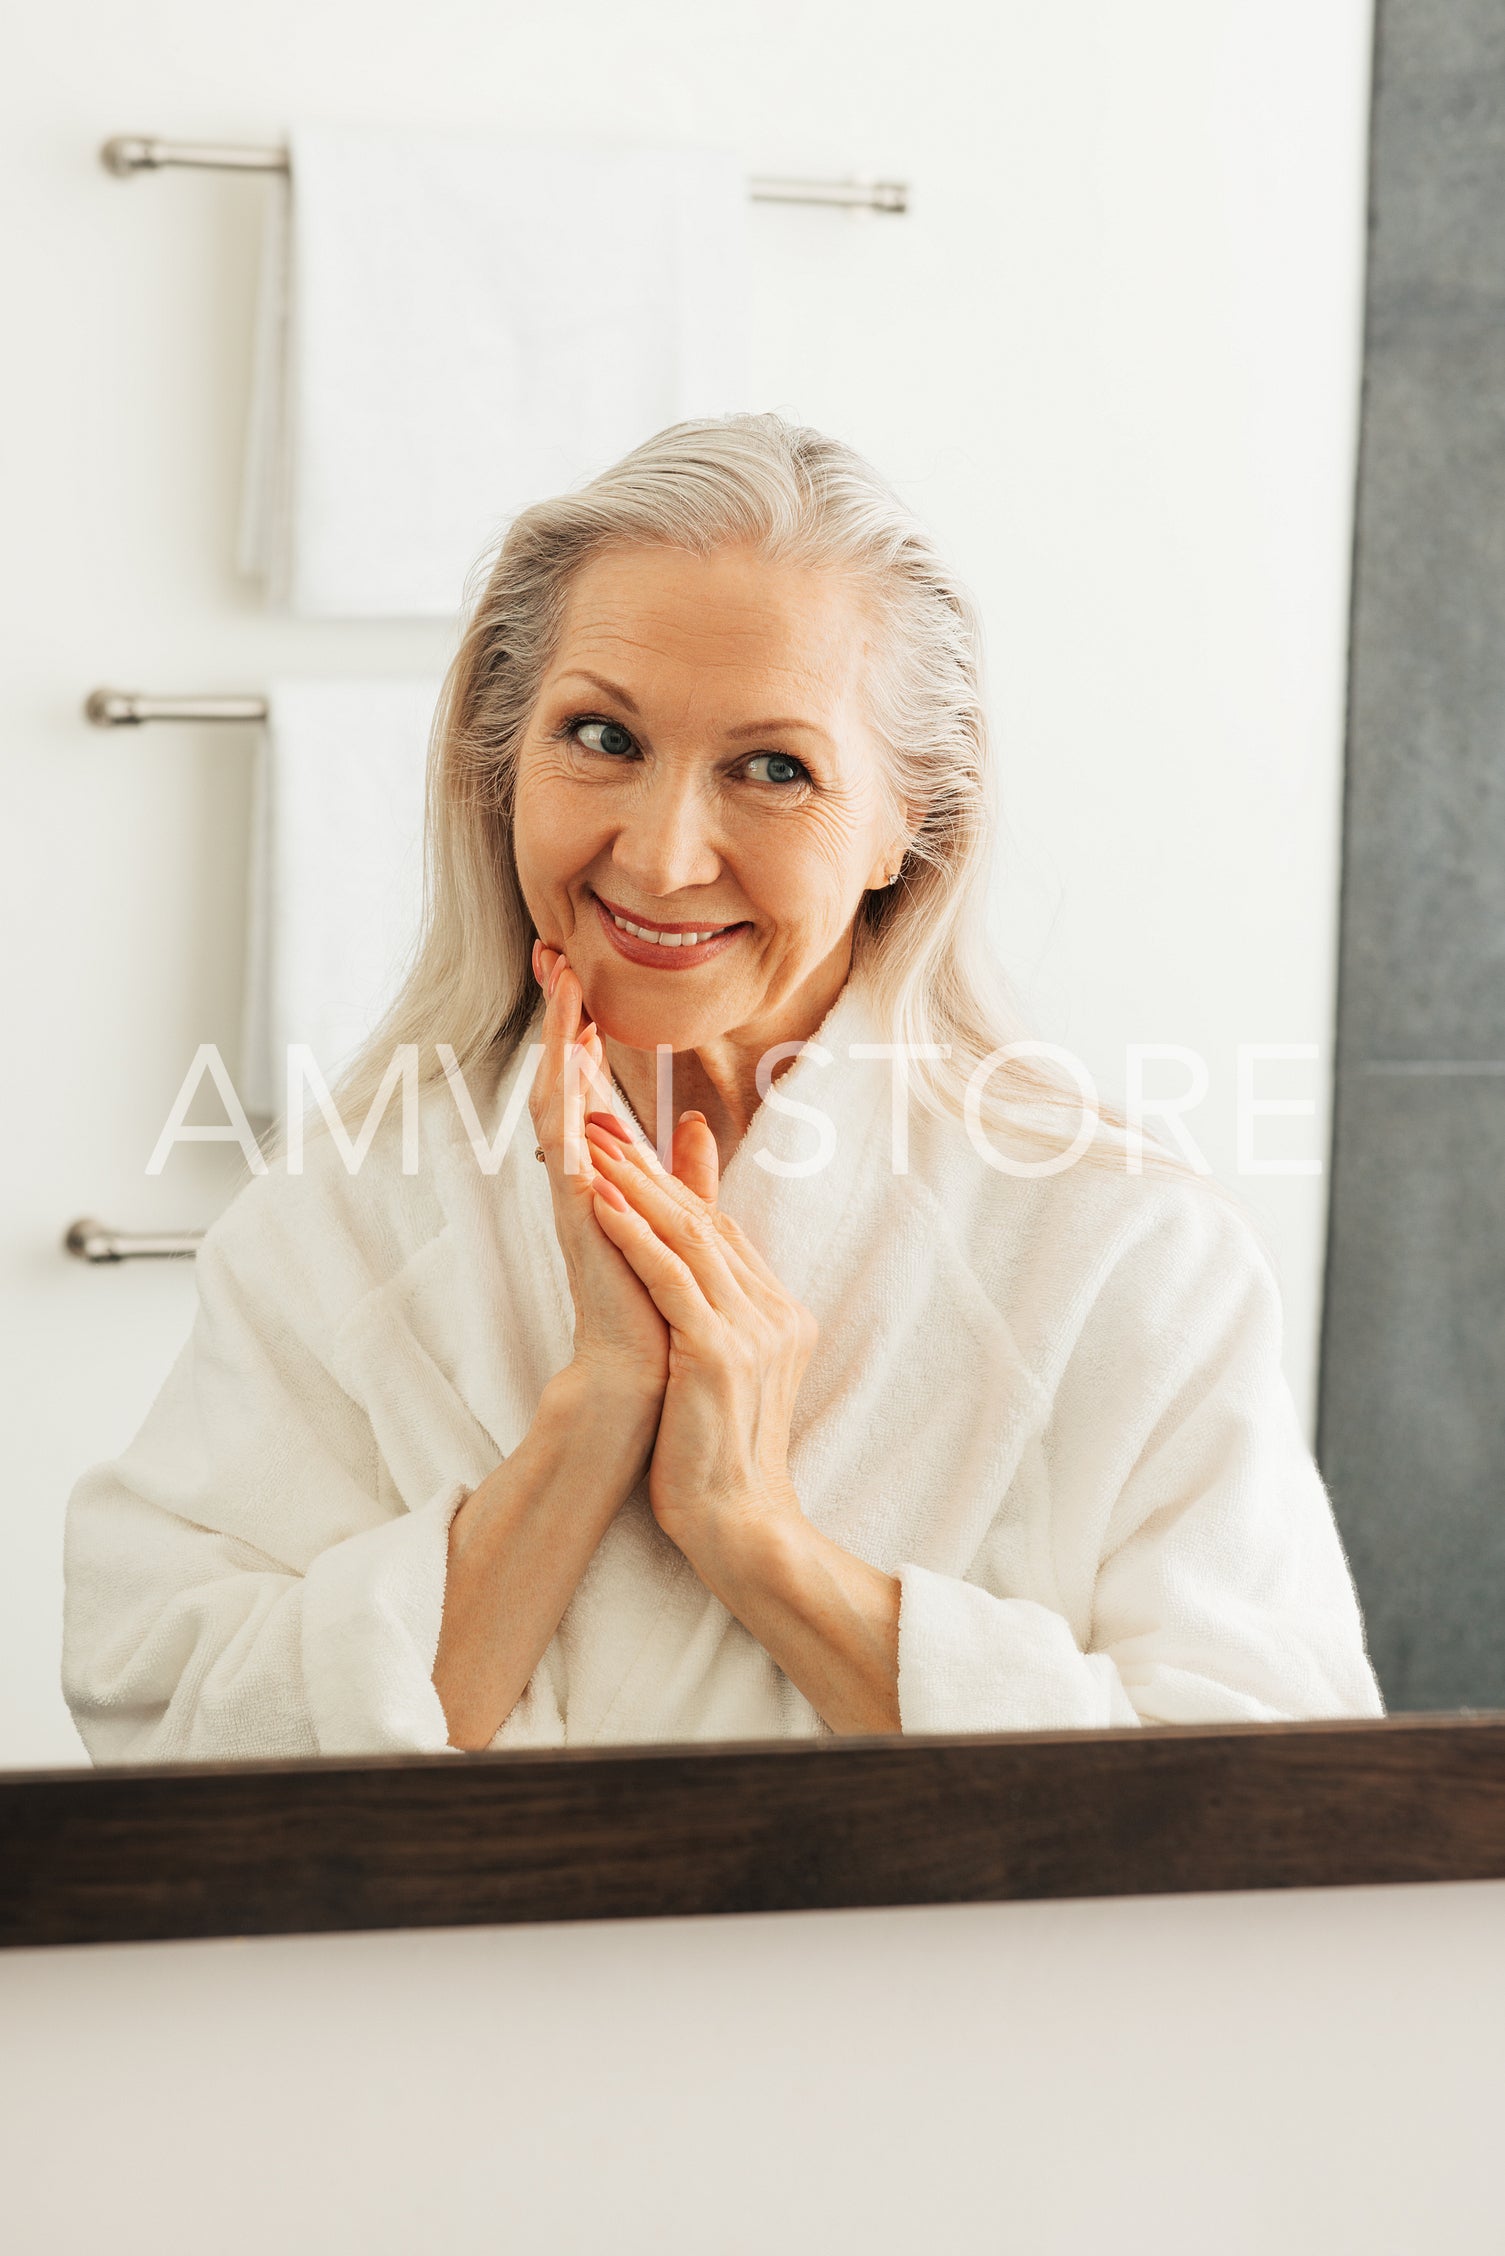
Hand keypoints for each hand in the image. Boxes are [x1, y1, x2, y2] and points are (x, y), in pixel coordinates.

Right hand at [529, 940, 668, 1405]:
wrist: (648, 1376)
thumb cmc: (656, 1306)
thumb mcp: (676, 1218)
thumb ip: (683, 1172)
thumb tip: (691, 1122)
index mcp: (601, 1173)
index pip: (585, 1085)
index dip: (580, 1031)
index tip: (575, 973)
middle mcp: (579, 1176)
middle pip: (561, 1079)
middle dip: (559, 1019)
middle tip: (552, 955)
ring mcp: (574, 1195)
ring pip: (558, 1102)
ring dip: (560, 1044)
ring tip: (562, 987)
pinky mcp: (581, 1218)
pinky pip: (567, 1150)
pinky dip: (566, 1106)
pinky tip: (569, 1065)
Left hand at [580, 1113, 818, 1572]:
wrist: (740, 1525)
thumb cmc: (717, 1459)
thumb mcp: (722, 1373)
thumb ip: (711, 1318)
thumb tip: (687, 1286)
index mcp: (782, 1316)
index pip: (727, 1232)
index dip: (679, 1184)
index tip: (632, 1143)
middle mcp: (776, 1315)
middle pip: (709, 1222)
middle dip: (653, 1168)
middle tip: (604, 1121)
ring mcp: (752, 1333)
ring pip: (691, 1238)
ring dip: (639, 1186)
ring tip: (596, 1144)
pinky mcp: (717, 1354)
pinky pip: (671, 1278)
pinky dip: (636, 1234)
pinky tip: (602, 1202)